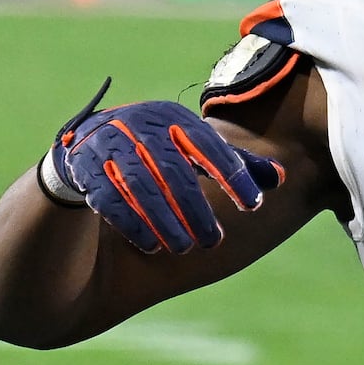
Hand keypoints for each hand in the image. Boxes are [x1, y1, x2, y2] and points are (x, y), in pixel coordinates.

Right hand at [43, 79, 285, 252]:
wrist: (86, 145)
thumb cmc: (155, 150)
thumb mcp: (193, 149)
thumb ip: (233, 163)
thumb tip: (280, 179)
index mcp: (171, 117)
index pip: (208, 145)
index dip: (232, 174)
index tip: (254, 206)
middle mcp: (139, 124)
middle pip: (172, 169)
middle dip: (196, 208)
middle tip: (215, 241)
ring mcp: (107, 144)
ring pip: (140, 185)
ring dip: (164, 219)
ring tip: (185, 247)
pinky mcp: (82, 168)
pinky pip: (108, 197)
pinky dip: (132, 222)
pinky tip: (152, 244)